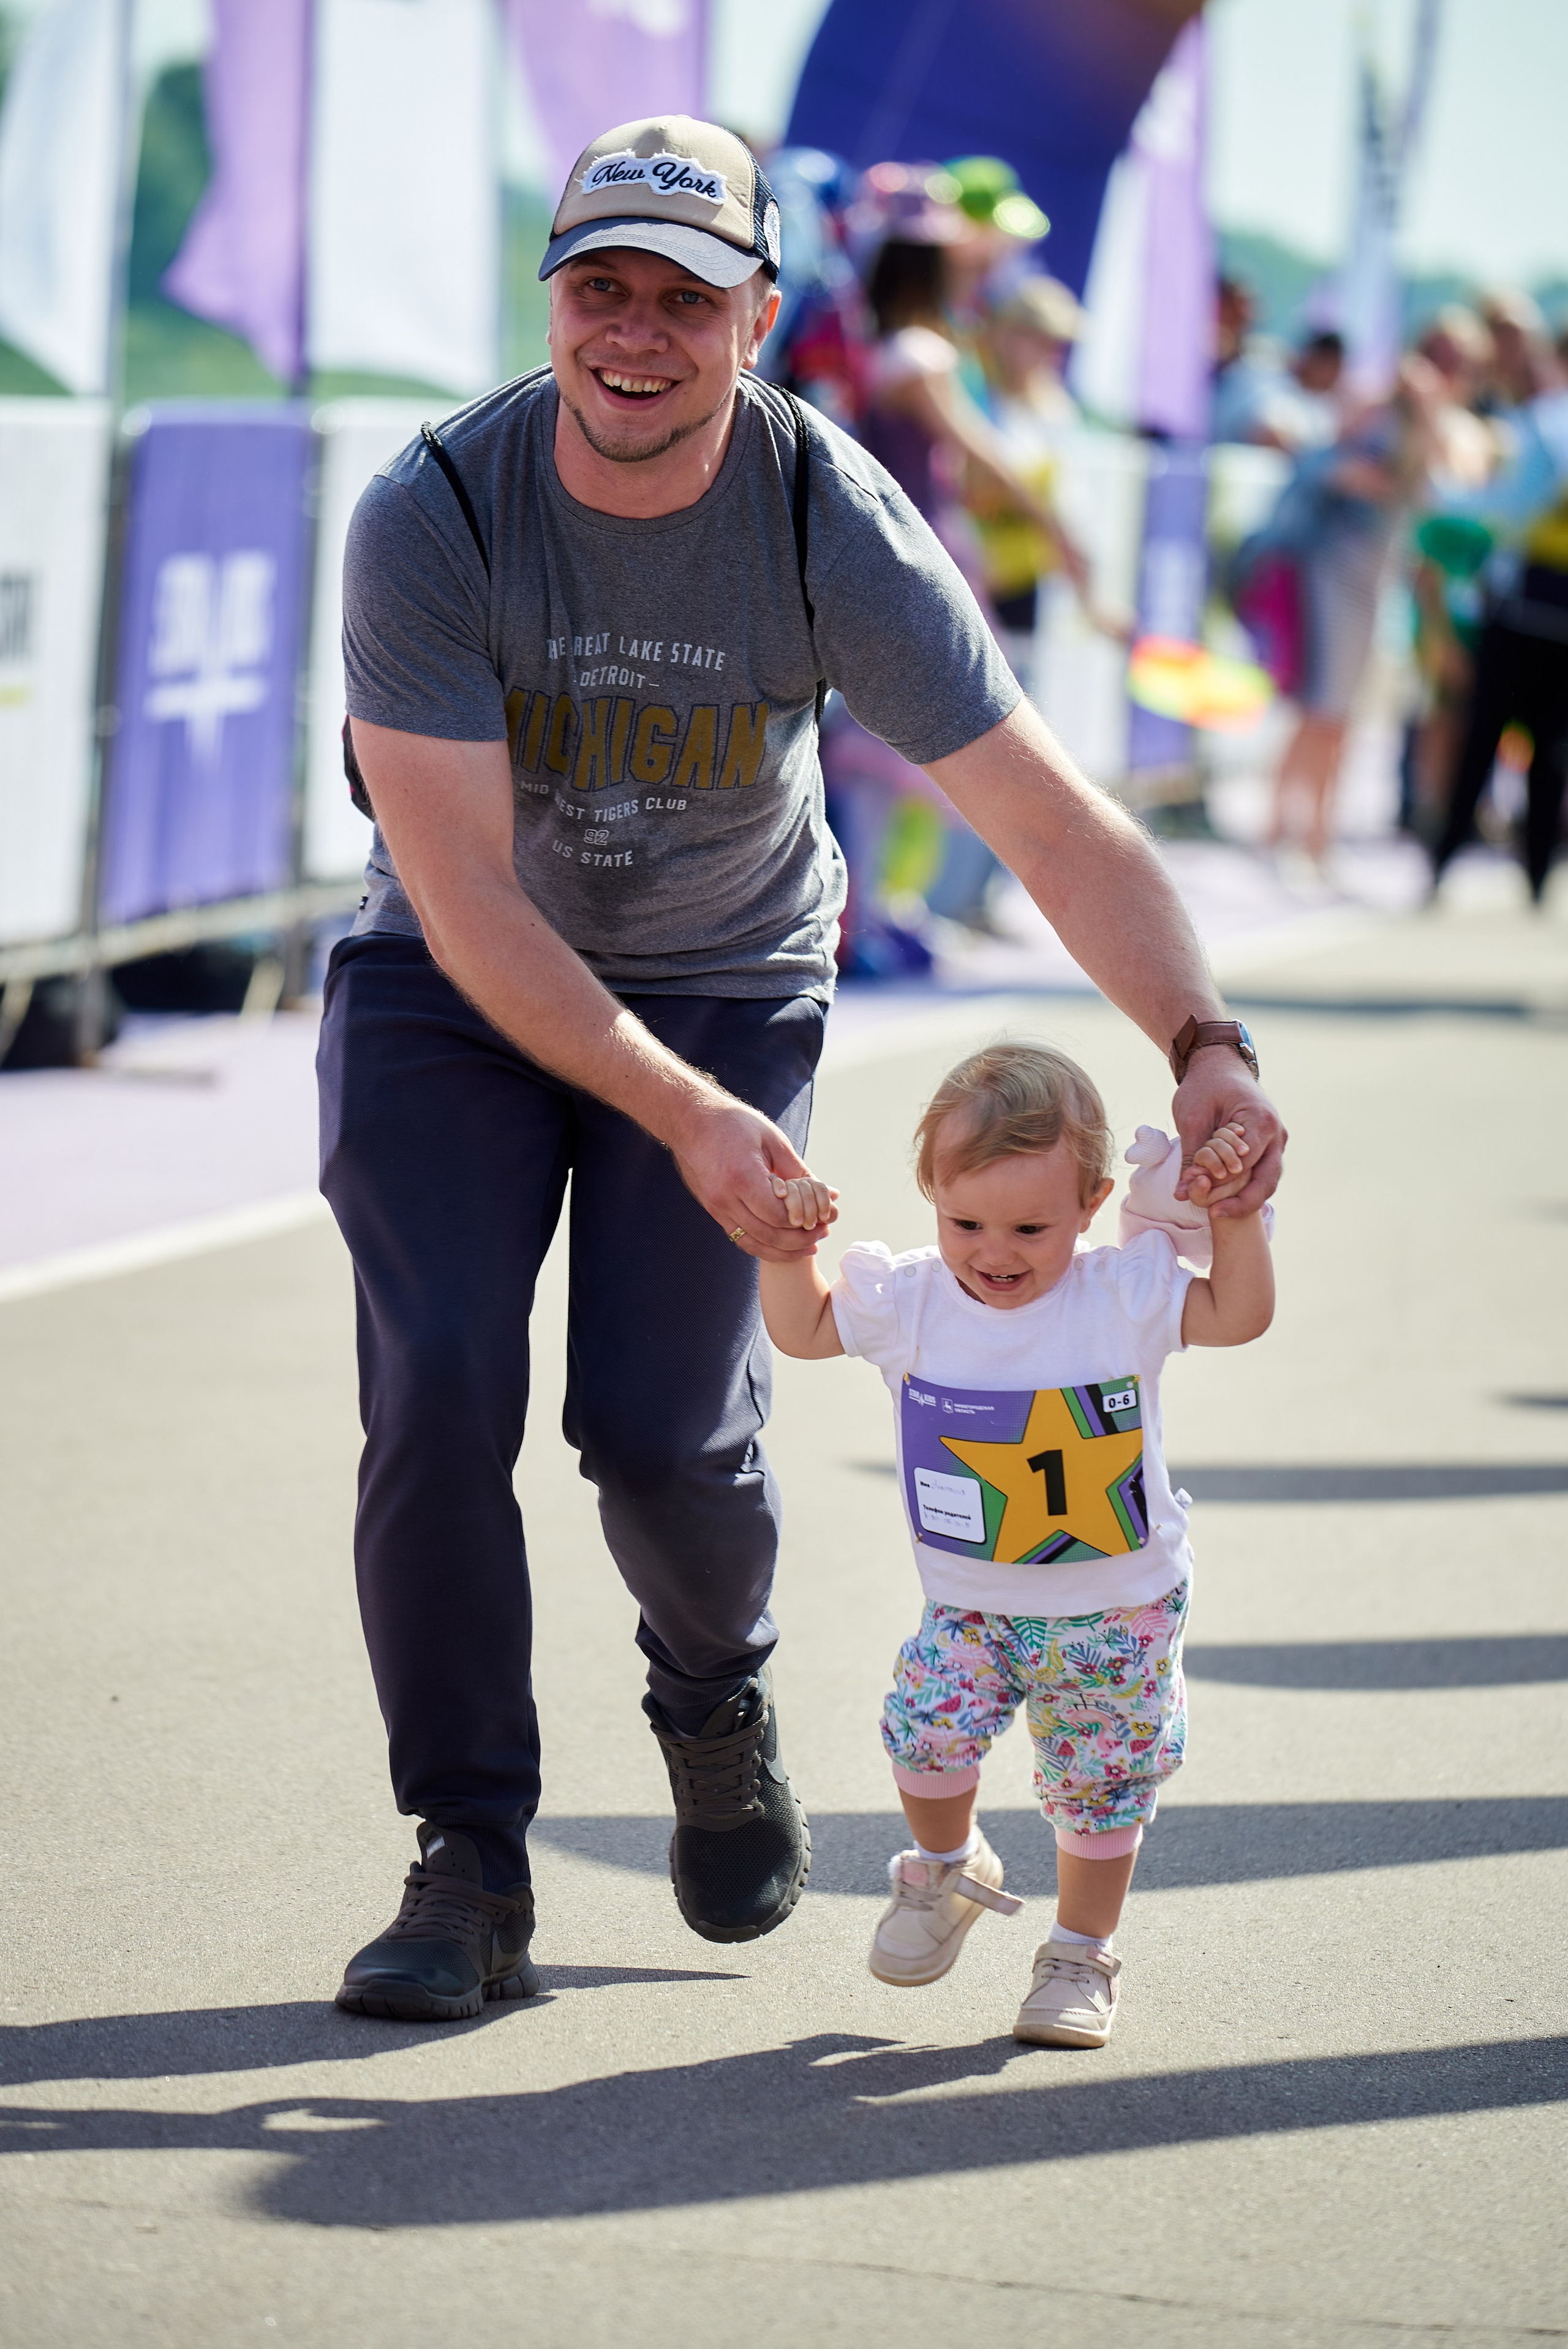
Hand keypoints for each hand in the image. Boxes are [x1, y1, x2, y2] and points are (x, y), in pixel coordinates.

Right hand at [668, 1099, 833, 1261]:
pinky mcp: (713, 1210)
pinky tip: (783, 1244)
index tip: (822, 1216)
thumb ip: (798, 1170)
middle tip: (822, 1233)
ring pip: (753, 1243)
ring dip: (783, 1250)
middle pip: (768, 1234)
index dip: (804, 1221)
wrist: (691, 1121)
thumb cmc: (734, 1123)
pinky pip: (740, 1238)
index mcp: (743, 1177)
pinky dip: (764, 1245)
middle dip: (800, 1240)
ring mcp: (716, 1207)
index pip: (779, 1215)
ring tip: (808, 1245)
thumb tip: (829, 1194)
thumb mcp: (772, 1139)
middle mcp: (726, 1197)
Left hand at [1173, 1050, 1284, 1218]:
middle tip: (1213, 1213)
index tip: (1198, 1193)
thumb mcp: (1192, 1119)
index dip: (1222, 1183)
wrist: (1218, 1066)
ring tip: (1215, 1210)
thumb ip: (1192, 1157)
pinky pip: (1260, 1173)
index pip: (1246, 1165)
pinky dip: (1243, 1187)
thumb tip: (1183, 1194)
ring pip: (1266, 1181)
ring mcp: (1276, 1141)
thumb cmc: (1204, 1086)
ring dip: (1243, 1197)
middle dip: (1241, 1202)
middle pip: (1267, 1180)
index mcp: (1261, 1121)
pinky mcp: (1268, 1147)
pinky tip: (1222, 1198)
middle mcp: (1276, 1133)